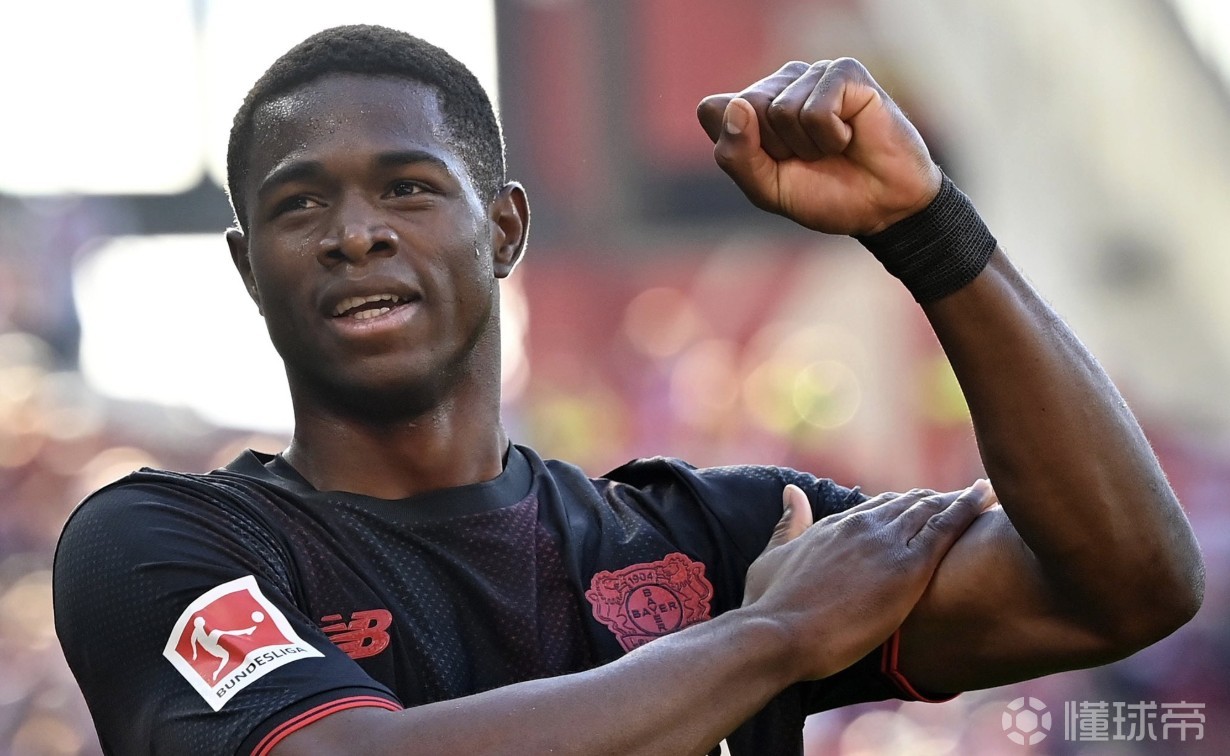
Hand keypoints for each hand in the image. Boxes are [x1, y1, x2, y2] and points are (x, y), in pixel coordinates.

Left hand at [696, 59, 941, 234]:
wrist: (883, 207)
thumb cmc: (825, 194)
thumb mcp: (767, 189)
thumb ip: (736, 156)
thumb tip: (737, 105)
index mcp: (751, 107)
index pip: (712, 111)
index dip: (738, 149)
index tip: (772, 165)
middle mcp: (778, 84)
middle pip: (745, 108)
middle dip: (776, 149)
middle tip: (809, 158)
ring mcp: (811, 75)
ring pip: (780, 111)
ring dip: (808, 146)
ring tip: (832, 148)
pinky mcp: (844, 72)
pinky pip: (815, 110)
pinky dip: (831, 137)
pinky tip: (850, 136)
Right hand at [743, 481, 993, 680]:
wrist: (777, 634)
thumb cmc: (768, 607)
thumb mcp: (772, 557)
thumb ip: (787, 525)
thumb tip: (791, 491)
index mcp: (832, 527)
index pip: (876, 508)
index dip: (901, 506)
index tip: (921, 507)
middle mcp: (861, 526)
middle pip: (907, 504)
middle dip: (934, 501)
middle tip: (962, 499)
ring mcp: (885, 544)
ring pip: (931, 509)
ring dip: (957, 500)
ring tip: (984, 494)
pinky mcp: (908, 567)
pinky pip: (947, 528)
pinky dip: (970, 508)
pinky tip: (989, 497)